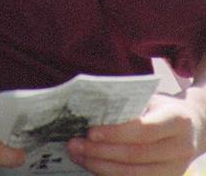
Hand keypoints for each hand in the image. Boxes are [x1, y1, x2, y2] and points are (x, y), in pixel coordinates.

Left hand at [67, 90, 205, 175]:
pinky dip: (111, 175)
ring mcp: (176, 170)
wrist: (193, 128)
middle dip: (100, 152)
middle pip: (135, 156)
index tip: (90, 132)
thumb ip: (127, 105)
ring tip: (78, 157)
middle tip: (74, 145)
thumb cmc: (162, 109)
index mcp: (177, 121)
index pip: (143, 130)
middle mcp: (180, 149)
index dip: (116, 133)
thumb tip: (89, 111)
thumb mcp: (151, 100)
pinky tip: (93, 167)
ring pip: (134, 175)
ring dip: (101, 168)